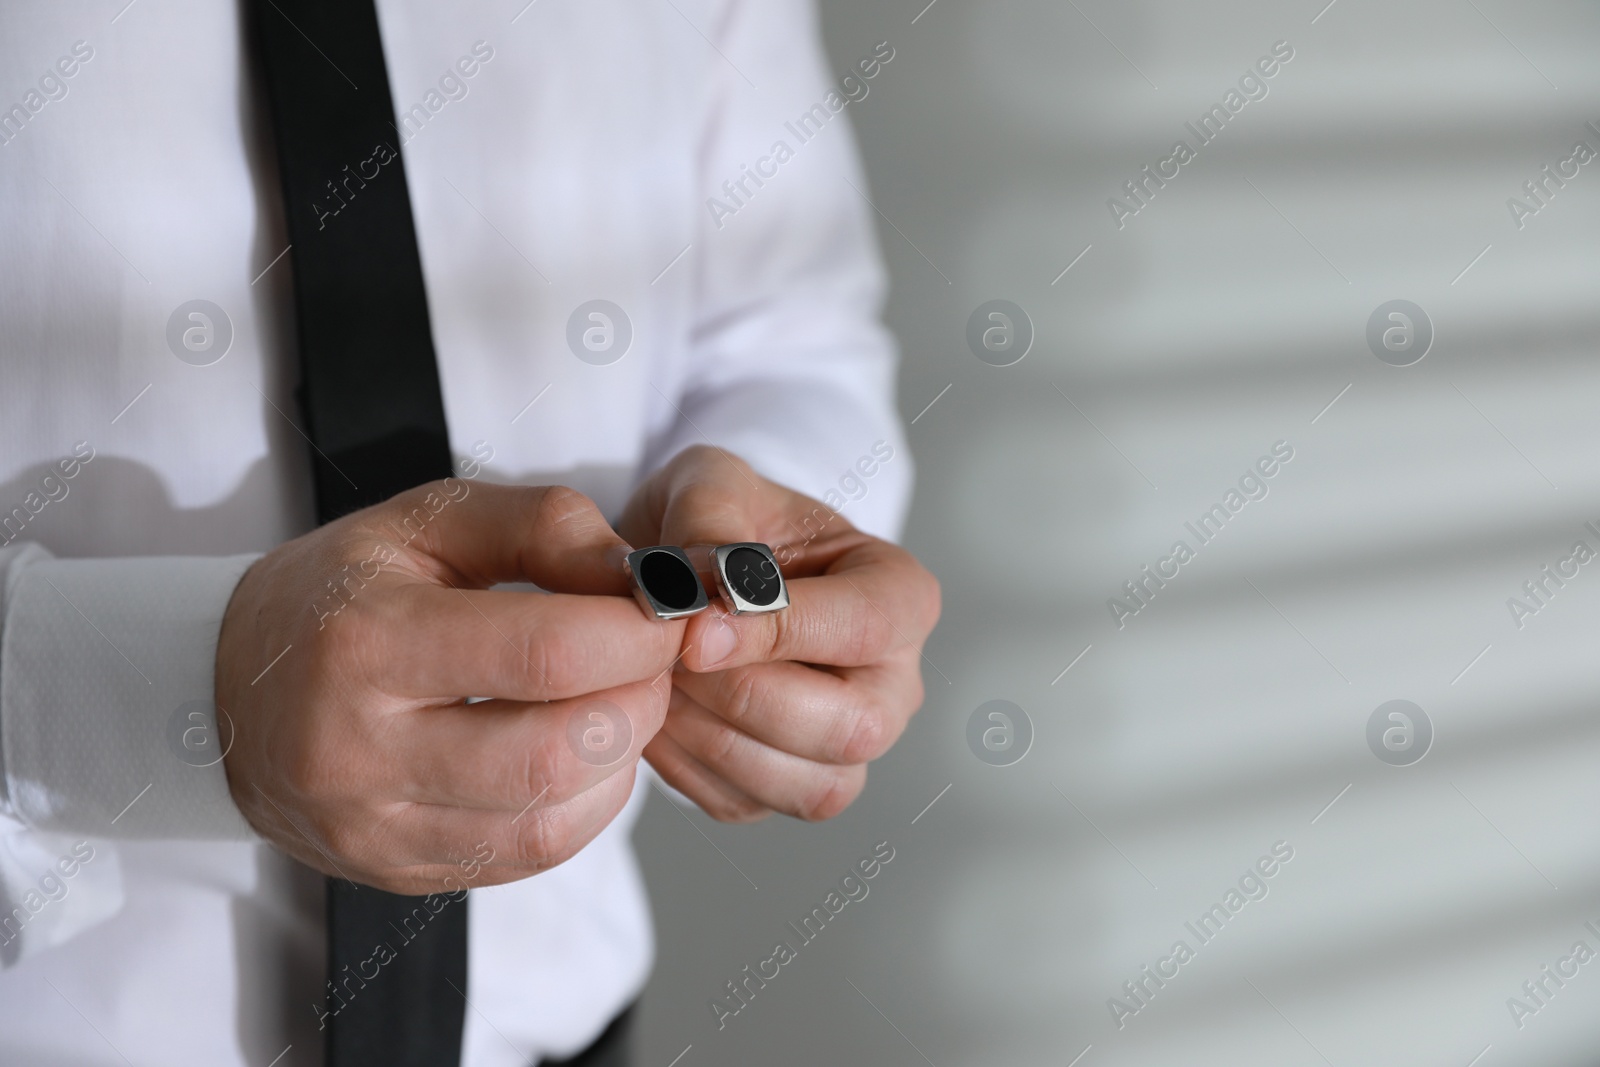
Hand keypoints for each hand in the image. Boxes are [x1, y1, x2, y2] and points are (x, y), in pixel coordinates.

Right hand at [216, 480, 681, 893]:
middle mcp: (362, 750)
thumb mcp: (425, 519)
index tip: (671, 609)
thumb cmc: (337, 593)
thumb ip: (542, 525)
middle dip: (639, 699)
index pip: (545, 654)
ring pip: (551, 820)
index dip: (638, 633)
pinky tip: (578, 751)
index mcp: (365, 641)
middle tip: (649, 658)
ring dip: (621, 757)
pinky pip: (530, 856)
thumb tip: (641, 576)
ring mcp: (377, 828)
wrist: (228, 691)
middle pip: (557, 751)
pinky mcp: (398, 872)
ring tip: (615, 699)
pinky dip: (585, 802)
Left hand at [617, 446, 939, 821]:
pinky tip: (654, 709)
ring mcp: (849, 747)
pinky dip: (687, 766)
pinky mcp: (789, 786)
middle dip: (745, 695)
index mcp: (900, 595)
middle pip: (851, 724)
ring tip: (654, 678)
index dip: (779, 633)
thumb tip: (700, 598)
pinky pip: (746, 803)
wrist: (684, 571)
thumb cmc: (716, 518)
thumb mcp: (710, 482)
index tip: (693, 631)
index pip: (867, 625)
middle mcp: (894, 682)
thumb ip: (709, 519)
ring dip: (711, 736)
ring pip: (805, 784)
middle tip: (668, 658)